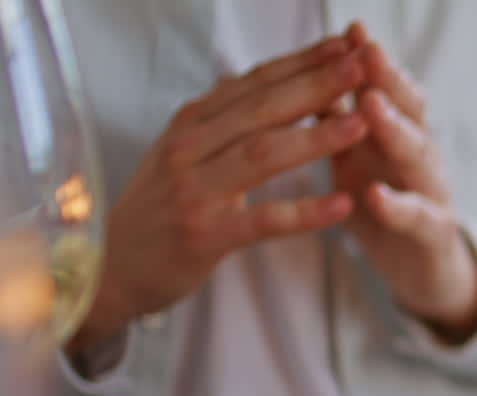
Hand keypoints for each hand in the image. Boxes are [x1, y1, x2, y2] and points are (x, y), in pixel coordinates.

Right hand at [69, 36, 369, 352]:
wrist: (113, 266)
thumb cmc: (161, 207)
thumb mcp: (184, 152)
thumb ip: (221, 118)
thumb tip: (256, 78)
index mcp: (192, 122)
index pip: (254, 83)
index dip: (300, 62)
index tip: (344, 46)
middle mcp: (190, 147)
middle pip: (263, 109)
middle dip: (315, 86)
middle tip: (361, 68)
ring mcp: (195, 190)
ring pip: (263, 154)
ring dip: (315, 138)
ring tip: (361, 124)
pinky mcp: (205, 234)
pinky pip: (263, 220)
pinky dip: (305, 212)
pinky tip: (342, 204)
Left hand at [332, 23, 476, 344]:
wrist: (423, 272)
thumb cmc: (384, 207)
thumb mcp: (359, 157)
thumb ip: (341, 119)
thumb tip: (313, 69)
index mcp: (400, 134)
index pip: (392, 90)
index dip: (374, 63)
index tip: (353, 31)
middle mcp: (422, 156)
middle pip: (411, 112)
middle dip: (389, 81)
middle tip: (367, 53)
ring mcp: (433, 194)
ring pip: (419, 156)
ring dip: (395, 130)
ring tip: (370, 108)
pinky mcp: (433, 236)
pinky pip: (417, 218)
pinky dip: (397, 206)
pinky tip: (374, 195)